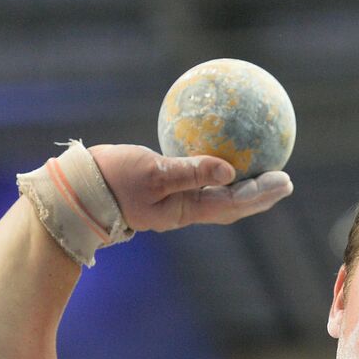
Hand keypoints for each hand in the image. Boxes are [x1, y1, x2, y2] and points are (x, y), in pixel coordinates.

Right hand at [88, 143, 293, 231]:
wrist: (74, 193)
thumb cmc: (111, 180)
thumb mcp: (152, 173)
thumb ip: (191, 171)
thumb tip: (230, 169)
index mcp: (186, 210)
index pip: (233, 203)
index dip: (261, 193)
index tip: (284, 181)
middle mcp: (185, 209)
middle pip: (232, 203)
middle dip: (260, 193)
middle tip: (285, 179)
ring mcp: (173, 201)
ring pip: (217, 193)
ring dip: (241, 184)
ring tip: (262, 166)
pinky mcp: (161, 188)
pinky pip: (196, 177)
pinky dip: (212, 167)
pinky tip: (217, 148)